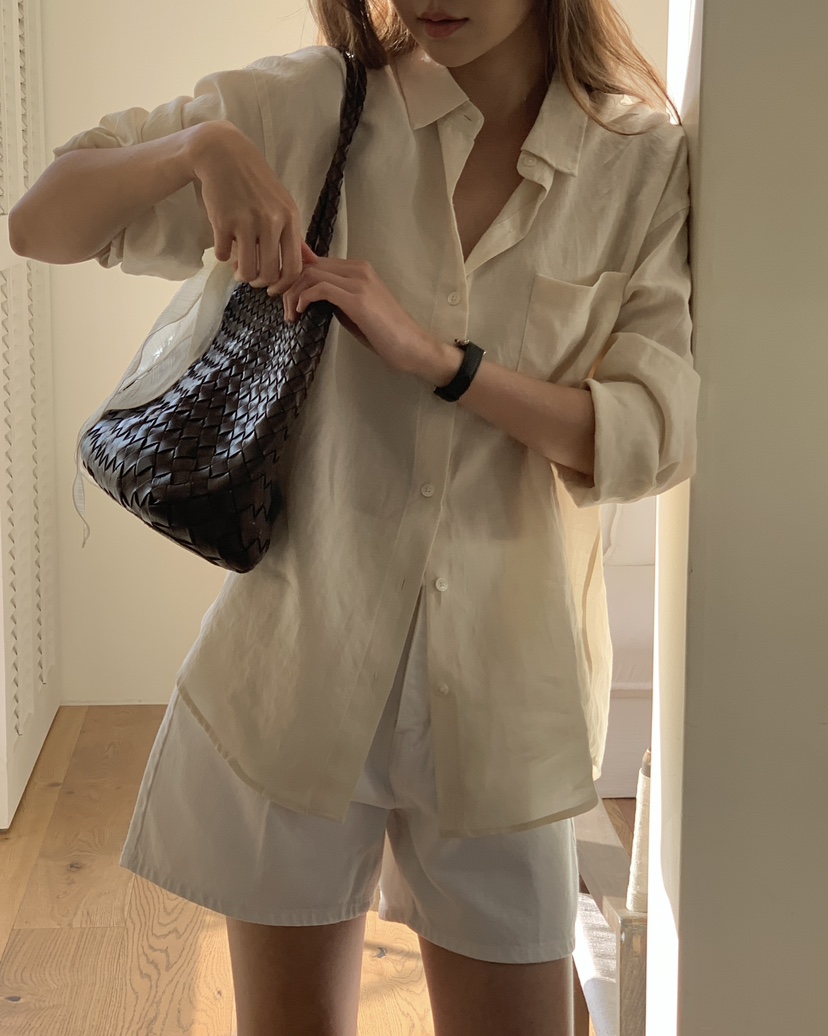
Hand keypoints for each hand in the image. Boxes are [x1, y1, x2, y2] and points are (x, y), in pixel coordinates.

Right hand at [189, 121, 303, 294]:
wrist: (224, 154)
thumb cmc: (256, 183)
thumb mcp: (283, 205)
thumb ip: (296, 237)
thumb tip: (311, 263)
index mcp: (290, 219)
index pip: (293, 267)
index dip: (283, 286)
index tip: (274, 289)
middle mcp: (271, 221)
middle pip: (270, 274)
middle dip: (260, 283)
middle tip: (254, 278)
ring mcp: (247, 221)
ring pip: (247, 270)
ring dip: (241, 275)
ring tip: (238, 269)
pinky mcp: (223, 221)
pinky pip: (224, 255)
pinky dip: (223, 257)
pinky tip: (224, 246)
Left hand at [278, 248, 436, 374]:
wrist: (411, 346)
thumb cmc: (383, 334)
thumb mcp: (351, 310)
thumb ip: (332, 298)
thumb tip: (305, 294)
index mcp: (358, 269)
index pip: (315, 262)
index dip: (294, 277)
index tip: (283, 297)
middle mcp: (358, 269)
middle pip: (309, 265)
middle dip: (289, 286)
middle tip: (284, 309)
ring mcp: (359, 282)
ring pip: (311, 274)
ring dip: (293, 294)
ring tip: (291, 316)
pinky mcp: (358, 298)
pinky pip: (320, 288)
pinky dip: (304, 299)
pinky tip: (300, 312)